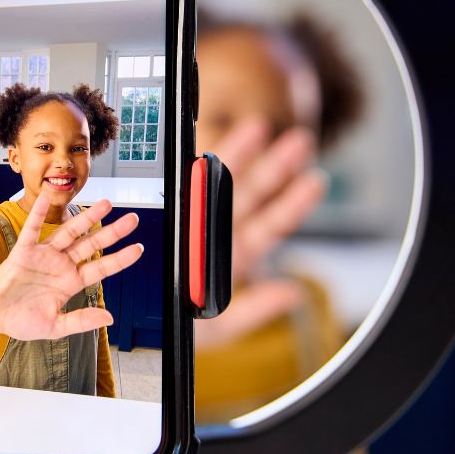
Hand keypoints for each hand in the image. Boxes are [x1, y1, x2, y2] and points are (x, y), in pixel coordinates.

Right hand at [0, 194, 143, 340]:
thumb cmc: (23, 320)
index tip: (139, 248)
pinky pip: (32, 229)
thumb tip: (109, 318)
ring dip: (87, 218)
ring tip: (106, 204)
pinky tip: (47, 197)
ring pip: (69, 232)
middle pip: (92, 244)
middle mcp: (61, 265)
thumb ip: (81, 321)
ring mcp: (44, 256)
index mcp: (71, 282)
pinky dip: (38, 213)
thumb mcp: (55, 326)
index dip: (120, 259)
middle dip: (112, 232)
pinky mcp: (23, 252)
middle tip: (133, 219)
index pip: (101, 267)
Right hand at [195, 118, 326, 349]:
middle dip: (277, 166)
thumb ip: (255, 310)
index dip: (292, 202)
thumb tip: (293, 294)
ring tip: (260, 126)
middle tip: (300, 141)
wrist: (142, 328)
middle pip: (254, 194)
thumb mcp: (219, 328)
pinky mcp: (172, 215)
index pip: (271, 225)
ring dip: (242, 153)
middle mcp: (220, 233)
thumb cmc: (181, 328)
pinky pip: (186, 186)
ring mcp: (196, 220)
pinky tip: (209, 145)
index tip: (313, 181)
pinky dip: (196, 165)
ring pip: (222, 182)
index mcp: (237, 257)